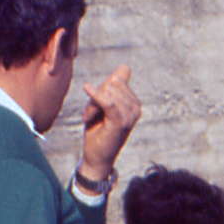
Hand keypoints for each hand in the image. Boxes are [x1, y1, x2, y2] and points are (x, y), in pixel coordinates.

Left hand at [79, 65, 140, 179]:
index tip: (99, 103)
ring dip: (92, 105)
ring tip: (92, 119)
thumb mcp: (103, 105)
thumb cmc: (99, 130)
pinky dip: (96, 95)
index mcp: (134, 102)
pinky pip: (107, 101)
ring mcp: (130, 115)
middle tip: (93, 114)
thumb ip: (112, 87)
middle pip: (111, 85)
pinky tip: (87, 88)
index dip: (104, 87)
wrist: (98, 156)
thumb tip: (125, 67)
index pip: (119, 78)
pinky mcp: (120, 122)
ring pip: (106, 93)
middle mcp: (136, 107)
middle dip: (96, 96)